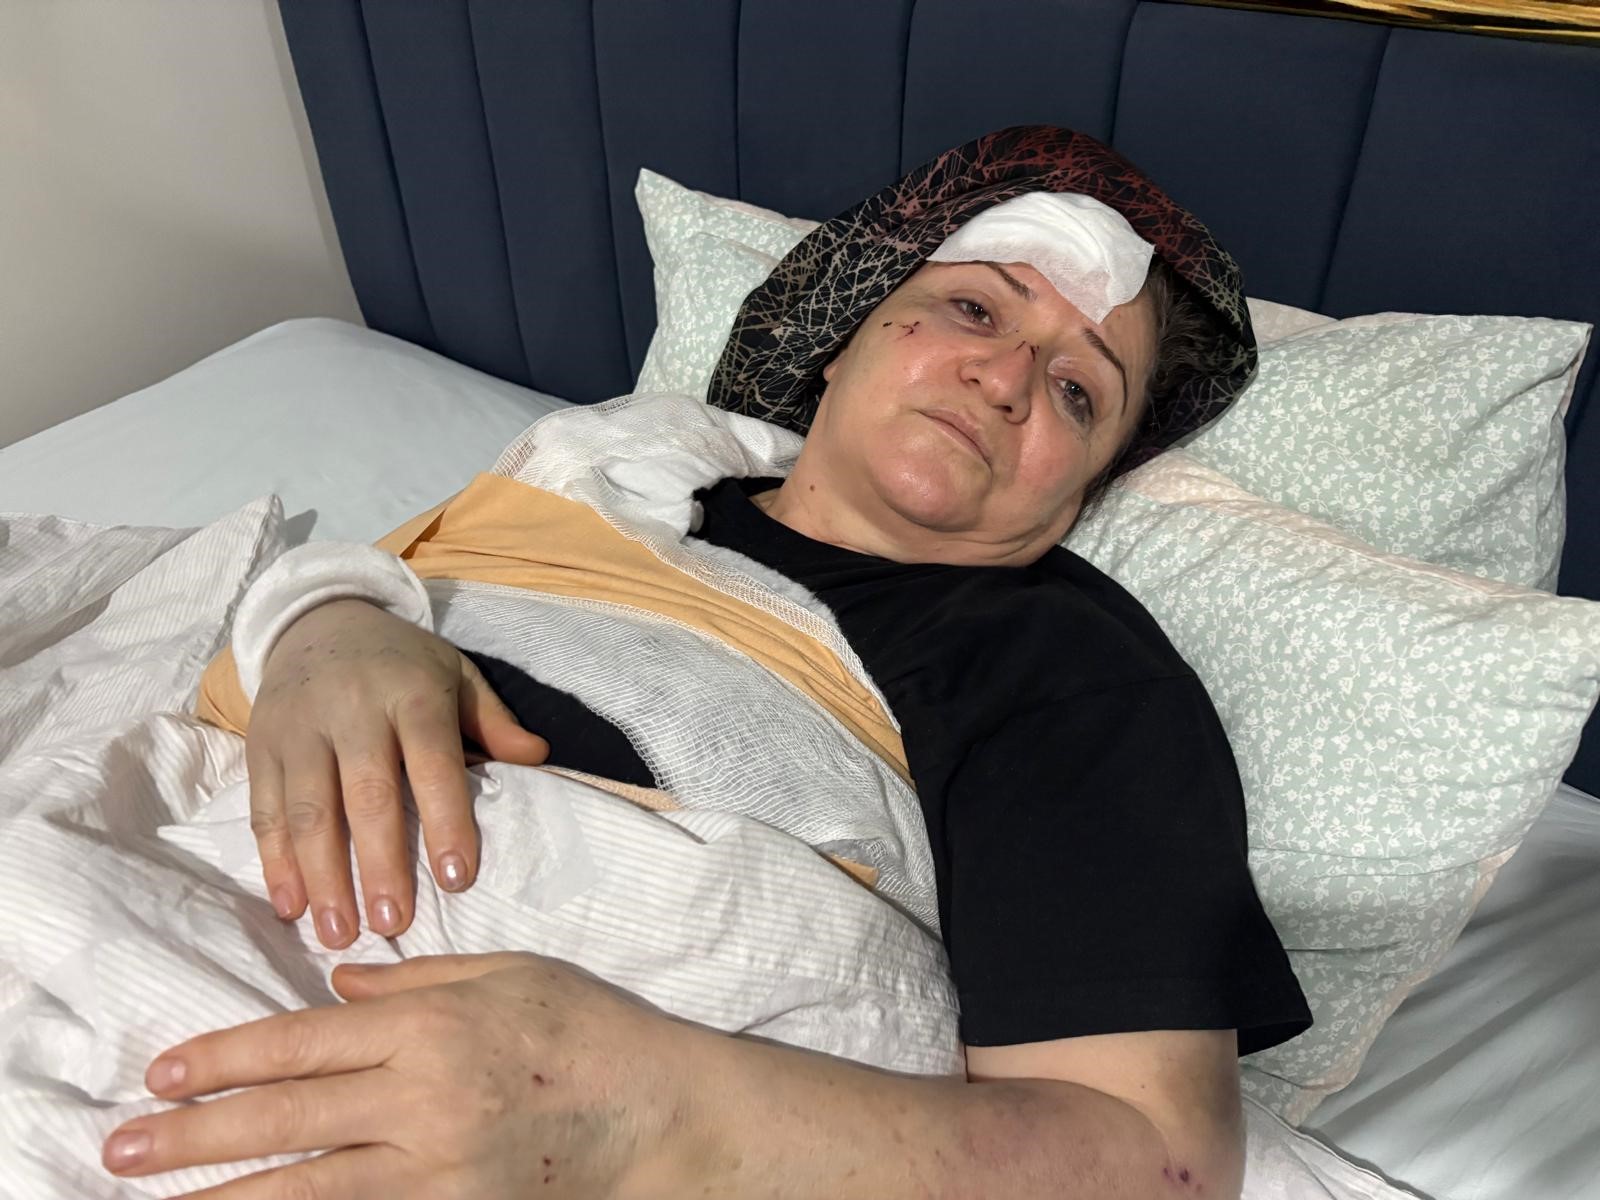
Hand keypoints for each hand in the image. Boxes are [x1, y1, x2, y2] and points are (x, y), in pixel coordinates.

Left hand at [101, 954, 698, 1198]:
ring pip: (308, 1188)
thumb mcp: (508, 971)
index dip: (226, 1057)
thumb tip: (339, 981)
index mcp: (432, 1024)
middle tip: (122, 1144)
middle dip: (194, 1133)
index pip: (303, 1041)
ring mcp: (437, 1168)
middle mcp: (423, 1097)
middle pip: (286, 1119)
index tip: (165, 1070)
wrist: (659, 1113)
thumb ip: (418, 975)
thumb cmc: (588, 1027)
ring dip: (226, 1195)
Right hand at [246, 599, 548, 946]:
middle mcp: (352, 709)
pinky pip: (266, 808)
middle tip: (394, 924)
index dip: (445, 819)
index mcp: (411, 693)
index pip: (432, 760)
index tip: (457, 879)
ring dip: (322, 875)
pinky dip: (275, 861)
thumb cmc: (402, 663)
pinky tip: (291, 906)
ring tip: (340, 932)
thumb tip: (540, 759)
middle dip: (379, 862)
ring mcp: (300, 728)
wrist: (319, 620)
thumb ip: (493, 722)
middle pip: (366, 793)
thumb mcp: (455, 676)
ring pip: (309, 808)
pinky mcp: (261, 746)